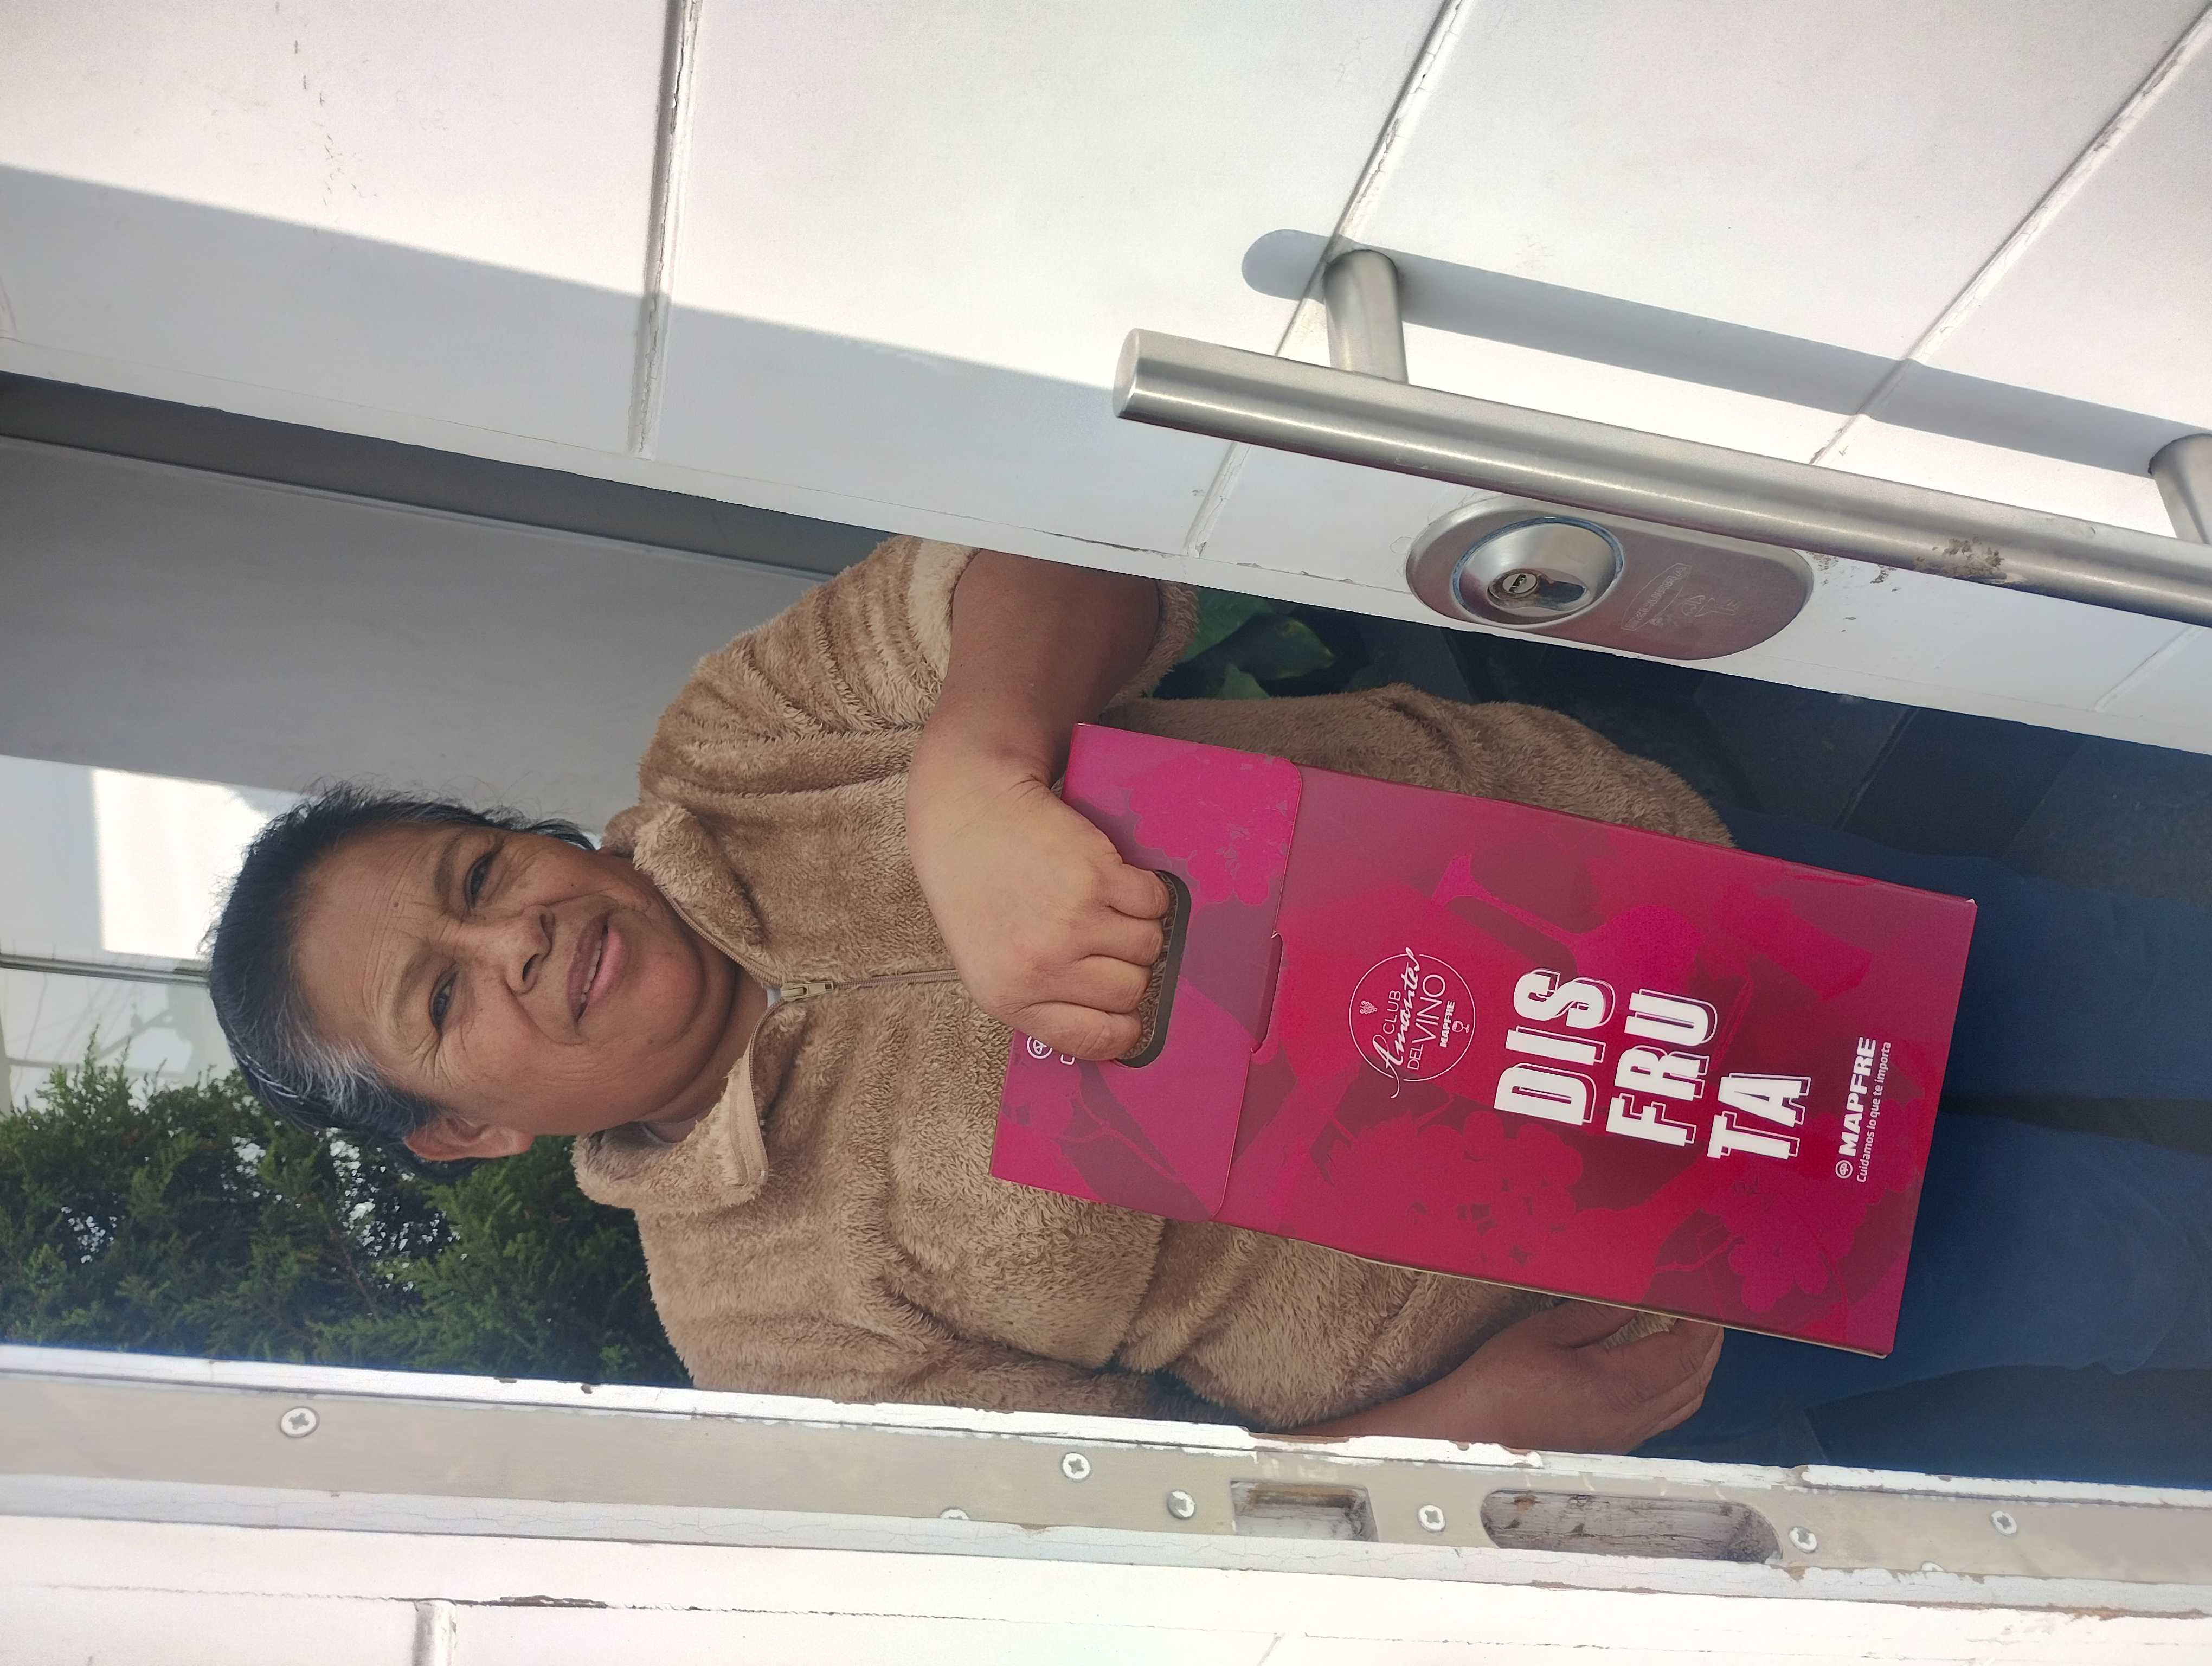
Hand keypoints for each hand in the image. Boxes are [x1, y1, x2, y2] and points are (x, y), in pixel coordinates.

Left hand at [908, 751, 1169, 1060]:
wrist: (966, 820)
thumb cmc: (977, 895)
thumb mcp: (989, 967)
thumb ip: (1042, 1001)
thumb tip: (1112, 1027)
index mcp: (1011, 998)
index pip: (1096, 1038)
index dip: (1123, 1028)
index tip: (1129, 1016)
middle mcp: (1042, 966)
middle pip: (1132, 990)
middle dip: (1127, 968)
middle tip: (1102, 940)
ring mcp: (1071, 921)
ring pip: (1149, 945)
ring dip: (1137, 927)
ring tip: (1102, 906)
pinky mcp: (1096, 876)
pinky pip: (1153, 902)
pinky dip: (1144, 892)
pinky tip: (1114, 880)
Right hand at [1442, 1303, 1722, 1452]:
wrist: (1474, 1426)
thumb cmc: (1502, 1375)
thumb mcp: (1547, 1331)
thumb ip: (1600, 1313)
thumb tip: (1643, 1295)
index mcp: (1616, 1389)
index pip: (1682, 1355)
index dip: (1703, 1325)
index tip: (1711, 1297)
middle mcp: (1631, 1419)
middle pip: (1693, 1380)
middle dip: (1708, 1342)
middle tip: (1711, 1307)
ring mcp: (1626, 1436)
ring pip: (1687, 1402)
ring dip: (1699, 1365)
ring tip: (1697, 1330)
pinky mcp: (1616, 1442)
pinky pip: (1668, 1414)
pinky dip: (1681, 1385)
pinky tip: (1669, 1363)